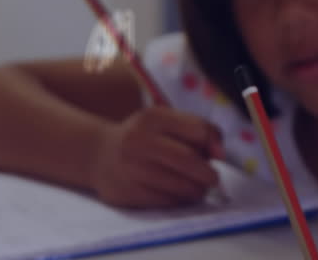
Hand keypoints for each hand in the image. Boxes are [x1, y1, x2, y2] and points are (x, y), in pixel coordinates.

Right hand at [89, 106, 225, 208]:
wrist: (97, 154)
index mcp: (153, 118)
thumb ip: (198, 129)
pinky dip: (179, 200)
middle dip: (207, 173)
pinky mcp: (126, 192)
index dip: (212, 144)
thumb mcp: (166, 122)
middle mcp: (138, 141)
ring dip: (196, 190)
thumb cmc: (143, 137)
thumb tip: (220, 153)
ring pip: (178, 185)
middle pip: (188, 160)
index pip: (197, 130)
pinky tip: (178, 194)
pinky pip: (164, 201)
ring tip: (198, 188)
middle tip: (212, 179)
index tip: (217, 155)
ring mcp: (130, 168)